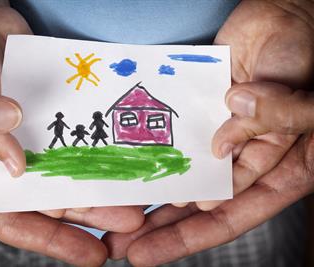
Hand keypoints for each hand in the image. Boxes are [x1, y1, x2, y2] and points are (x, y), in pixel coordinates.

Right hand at [0, 0, 144, 264]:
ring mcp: (15, 128)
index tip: (93, 252)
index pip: (10, 218)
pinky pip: (62, 125)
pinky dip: (85, 134)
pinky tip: (111, 143)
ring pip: (59, 162)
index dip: (52, 239)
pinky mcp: (31, 104)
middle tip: (129, 216)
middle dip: (87, 209)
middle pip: (44, 194)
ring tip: (129, 184)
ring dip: (93, 174)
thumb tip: (15, 163)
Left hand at [103, 0, 313, 263]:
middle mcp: (243, 159)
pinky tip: (130, 168)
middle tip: (120, 244)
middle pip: (198, 205)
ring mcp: (218, 137)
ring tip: (115, 216)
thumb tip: (219, 148)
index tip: (148, 252)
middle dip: (159, 227)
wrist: (282, 16)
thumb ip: (273, 123)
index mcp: (278, 169)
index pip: (229, 215)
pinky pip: (174, 139)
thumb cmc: (305, 56)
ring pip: (182, 175)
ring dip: (152, 195)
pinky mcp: (199, 114)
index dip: (188, 237)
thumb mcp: (307, 100)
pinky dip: (156, 154)